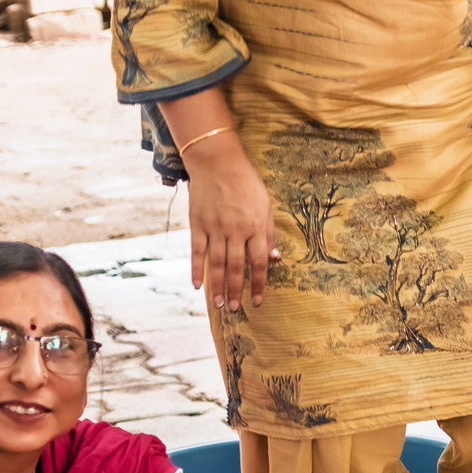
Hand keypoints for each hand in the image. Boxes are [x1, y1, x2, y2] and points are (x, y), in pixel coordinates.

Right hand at [183, 136, 278, 313]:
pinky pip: (197, 251)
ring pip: (216, 264)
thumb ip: (269, 233)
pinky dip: (196, 269)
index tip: (258, 301)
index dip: (259, 284)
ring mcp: (215, 228)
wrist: (218, 163)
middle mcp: (236, 231)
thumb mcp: (266, 206)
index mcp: (256, 227)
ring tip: (220, 304)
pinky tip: (197, 285)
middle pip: (236, 267)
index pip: (258, 263)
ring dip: (218, 286)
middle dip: (236, 291)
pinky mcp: (198, 224)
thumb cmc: (247, 184)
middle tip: (235, 309)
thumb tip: (274, 258)